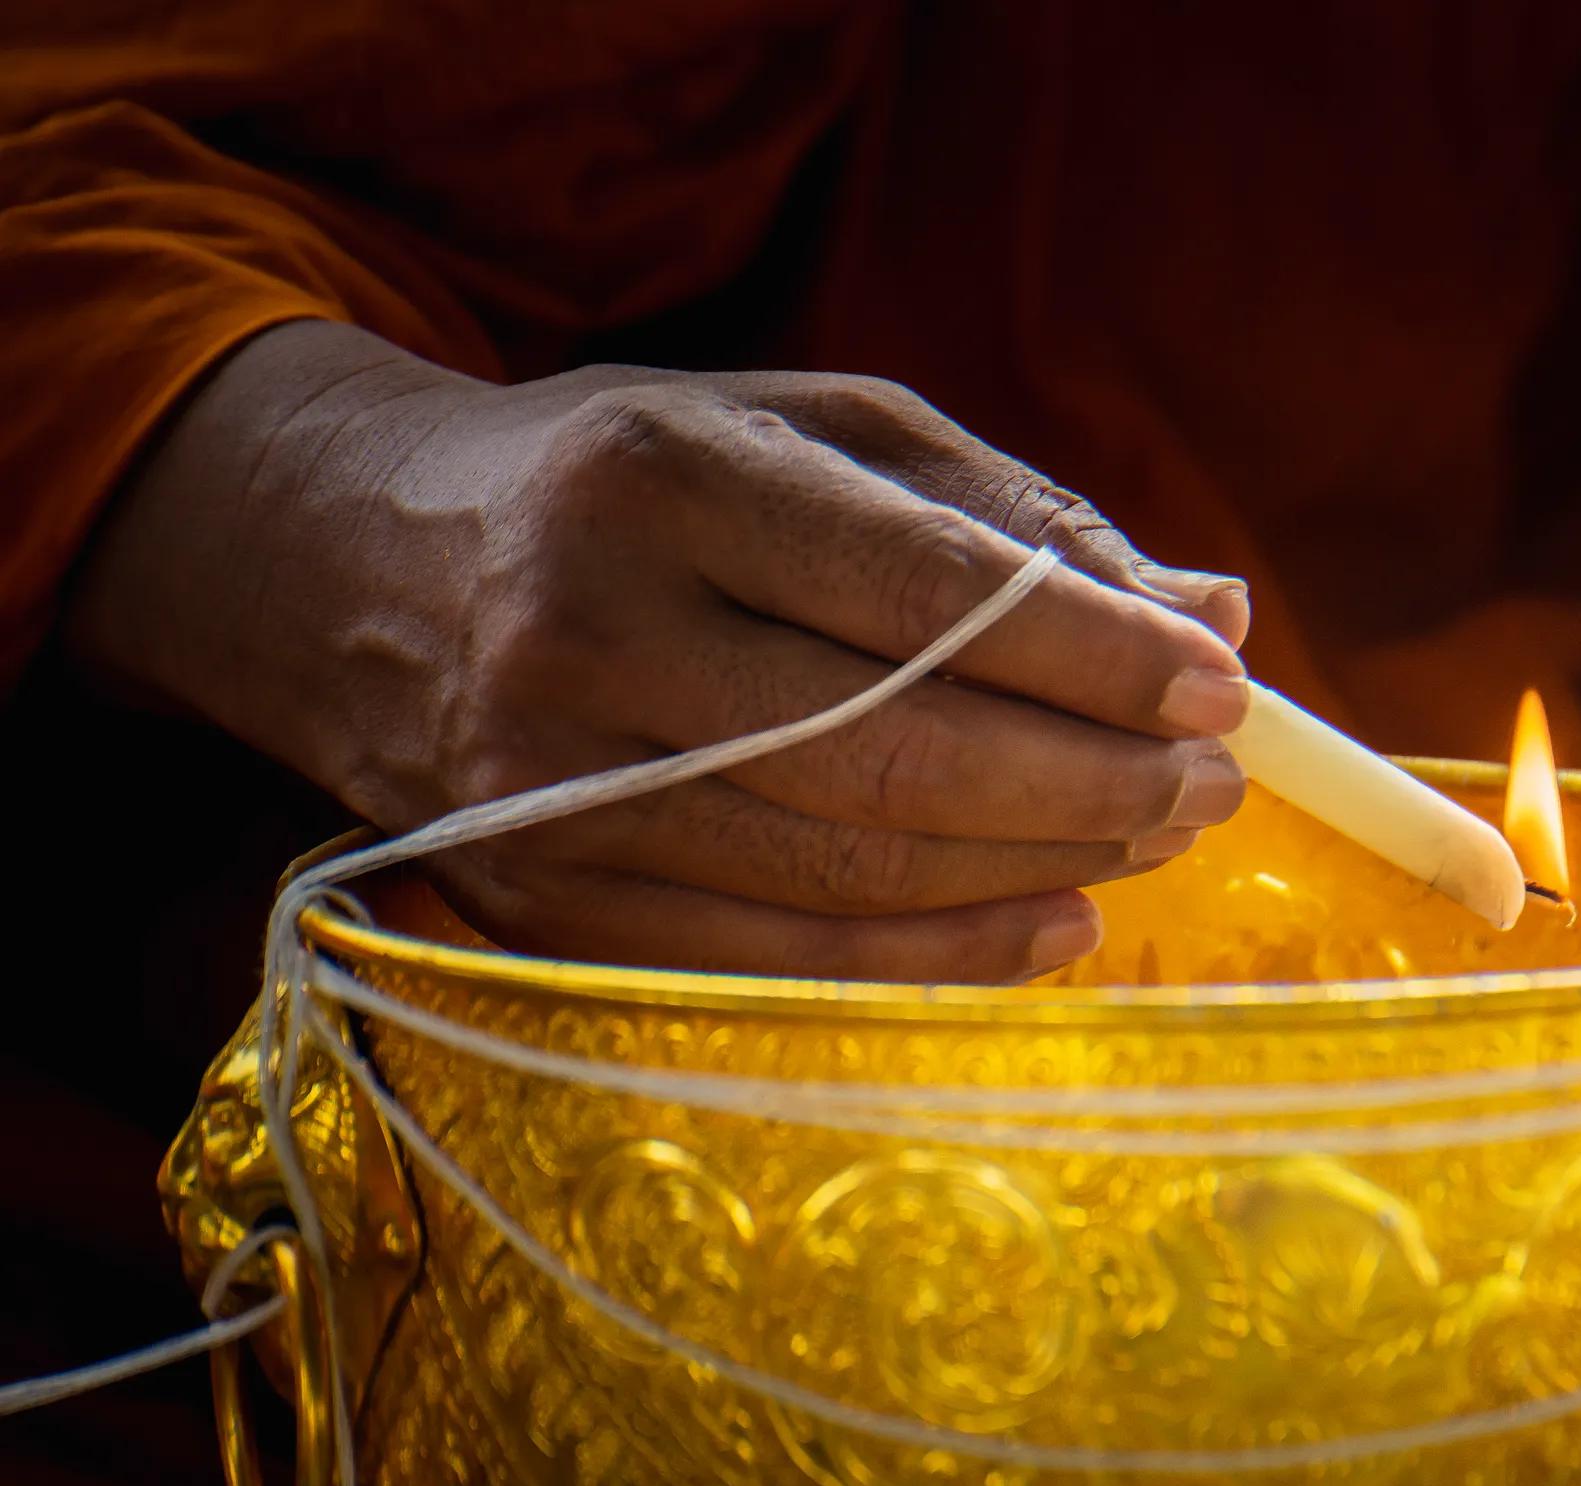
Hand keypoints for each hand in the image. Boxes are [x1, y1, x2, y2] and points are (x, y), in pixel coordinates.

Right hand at [70, 322, 1252, 980]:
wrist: (362, 567)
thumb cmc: (635, 481)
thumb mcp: (805, 431)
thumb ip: (1006, 514)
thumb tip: (1210, 603)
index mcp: (662, 477)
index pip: (925, 589)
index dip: (1093, 653)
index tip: (1218, 681)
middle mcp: (588, 633)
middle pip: (896, 751)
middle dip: (1091, 781)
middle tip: (1213, 784)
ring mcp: (549, 789)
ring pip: (849, 867)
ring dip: (1041, 868)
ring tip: (1156, 841)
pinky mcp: (540, 906)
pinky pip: (780, 959)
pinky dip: (940, 955)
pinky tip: (1055, 924)